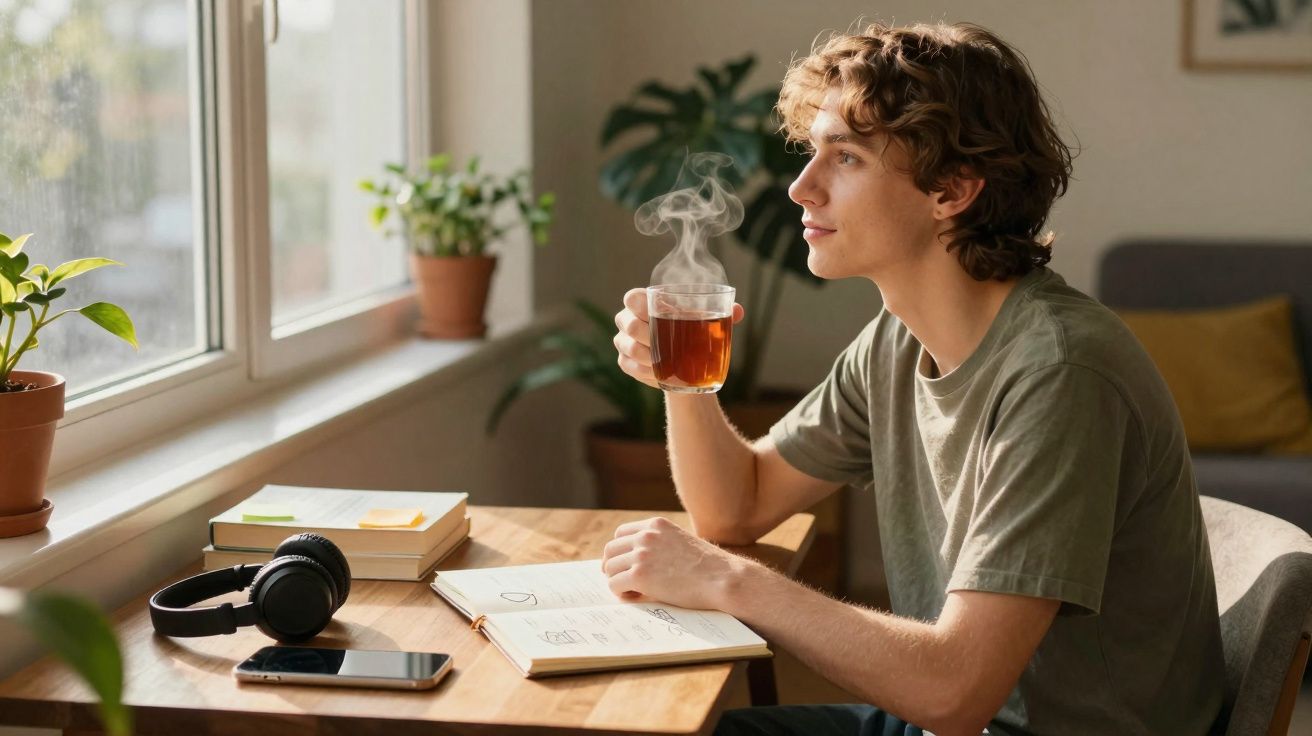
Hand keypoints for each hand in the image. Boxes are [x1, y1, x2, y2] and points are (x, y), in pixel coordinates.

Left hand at [601, 516, 754, 610]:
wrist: (722, 579)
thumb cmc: (709, 567)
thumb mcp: (683, 542)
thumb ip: (662, 545)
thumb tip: (643, 561)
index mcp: (656, 525)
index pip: (621, 533)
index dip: (620, 551)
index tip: (624, 564)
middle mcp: (646, 535)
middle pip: (611, 549)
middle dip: (613, 566)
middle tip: (621, 580)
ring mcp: (642, 554)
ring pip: (610, 567)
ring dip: (617, 580)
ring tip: (633, 591)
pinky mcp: (640, 575)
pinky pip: (615, 585)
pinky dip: (621, 593)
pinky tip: (635, 597)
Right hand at [612, 288, 744, 388]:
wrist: (684, 360)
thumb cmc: (692, 331)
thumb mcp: (705, 321)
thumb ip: (722, 313)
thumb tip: (738, 312)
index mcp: (644, 303)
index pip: (632, 298)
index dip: (639, 304)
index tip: (659, 312)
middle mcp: (629, 320)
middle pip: (629, 323)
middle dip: (648, 334)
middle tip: (669, 343)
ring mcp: (624, 342)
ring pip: (628, 346)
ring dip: (648, 355)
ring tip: (665, 361)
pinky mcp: (625, 362)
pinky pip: (629, 366)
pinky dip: (644, 371)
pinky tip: (659, 373)